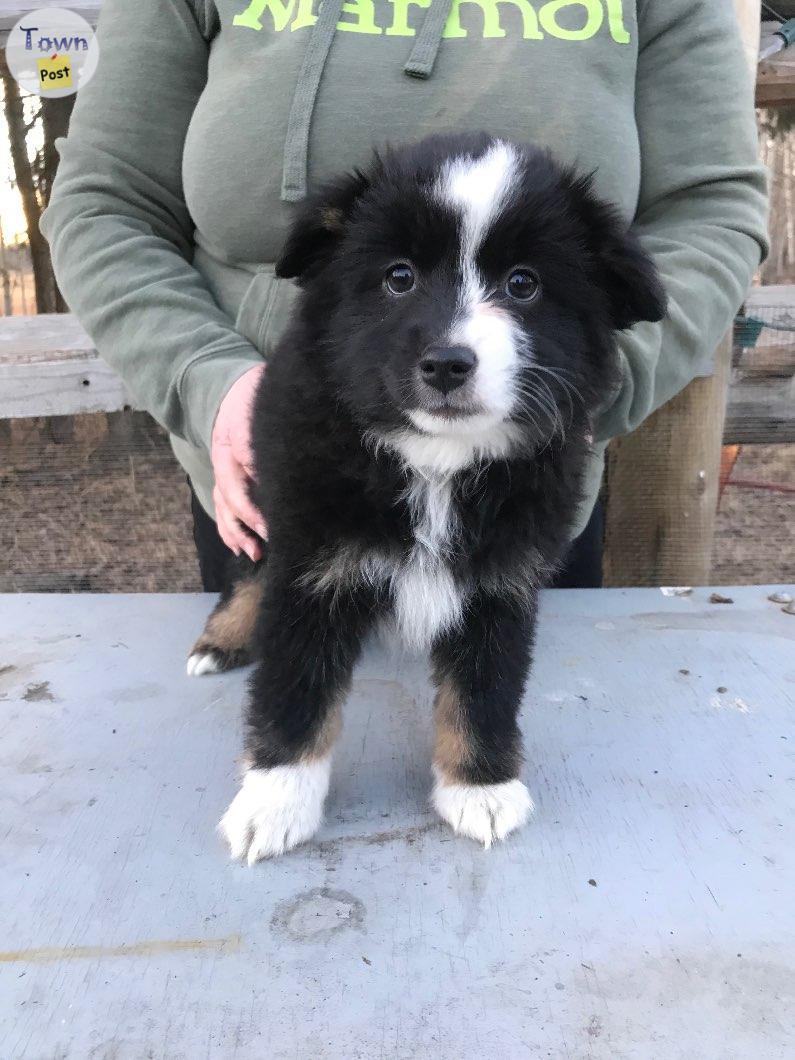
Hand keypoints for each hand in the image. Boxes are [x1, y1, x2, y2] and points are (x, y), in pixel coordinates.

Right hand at [210, 364, 266, 561]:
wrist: (232, 393)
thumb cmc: (258, 401)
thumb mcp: (270, 408)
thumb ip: (278, 431)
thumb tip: (307, 455)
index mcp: (235, 438)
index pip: (242, 470)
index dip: (254, 498)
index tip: (272, 518)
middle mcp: (224, 458)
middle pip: (230, 495)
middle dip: (247, 521)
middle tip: (269, 540)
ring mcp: (222, 472)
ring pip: (223, 506)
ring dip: (236, 532)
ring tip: (253, 552)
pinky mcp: (223, 481)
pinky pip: (221, 509)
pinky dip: (228, 530)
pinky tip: (240, 547)